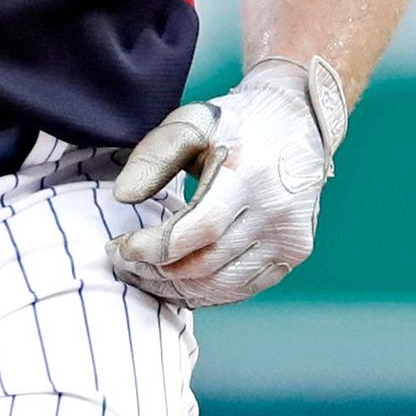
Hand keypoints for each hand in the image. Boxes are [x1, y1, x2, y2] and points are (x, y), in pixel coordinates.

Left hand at [106, 60, 343, 309]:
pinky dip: (206, 292)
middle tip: (123, 263)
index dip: (153, 247)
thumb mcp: (192, 122)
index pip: (198, 230)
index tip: (118, 246)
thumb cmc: (235, 124)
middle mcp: (276, 210)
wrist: (298, 122)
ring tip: (143, 275)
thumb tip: (122, 196)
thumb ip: (154, 155)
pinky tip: (177, 282)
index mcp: (250, 174)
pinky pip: (242, 287)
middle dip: (155, 271)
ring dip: (176, 289)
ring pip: (223, 285)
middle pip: (207, 264)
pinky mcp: (294, 252)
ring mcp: (290, 236)